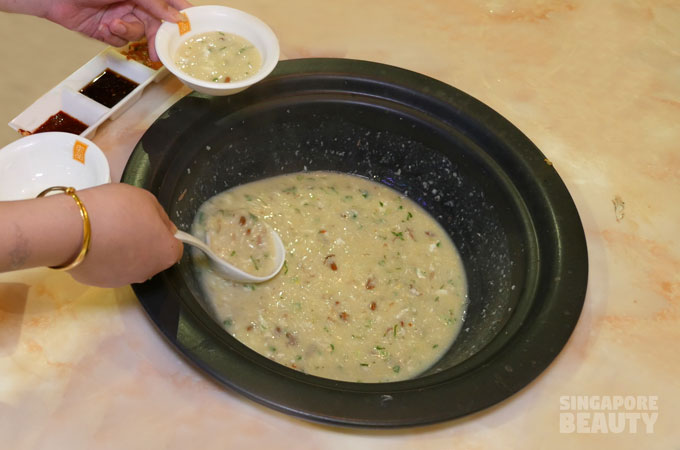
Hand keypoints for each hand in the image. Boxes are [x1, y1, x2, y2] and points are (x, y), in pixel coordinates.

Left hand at [45, 0, 192, 58]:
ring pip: (140, 34)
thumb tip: (176, 17)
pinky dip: (114, 36)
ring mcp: (123, 16)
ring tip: (113, 24)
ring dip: (128, 32)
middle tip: (158, 51)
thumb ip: (154, 3)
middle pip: (158, 24)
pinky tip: (103, 27)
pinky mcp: (109, 30)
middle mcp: (136, 2)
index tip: (192, 28)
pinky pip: (123, 41)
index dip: (181, 14)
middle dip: (157, 37)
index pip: (170, 2)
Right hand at [68, 183, 182, 286]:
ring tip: (106, 231)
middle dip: (144, 242)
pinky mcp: (100, 283)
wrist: (72, 229)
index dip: (163, 233)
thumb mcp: (146, 199)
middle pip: (152, 257)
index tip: (150, 221)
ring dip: (124, 251)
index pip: (174, 247)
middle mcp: (149, 272)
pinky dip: (104, 257)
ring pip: (130, 264)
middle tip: (126, 223)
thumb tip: (164, 228)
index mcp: (166, 253)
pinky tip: (92, 242)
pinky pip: (108, 267)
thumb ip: (160, 217)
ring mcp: (124, 280)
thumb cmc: (115, 209)